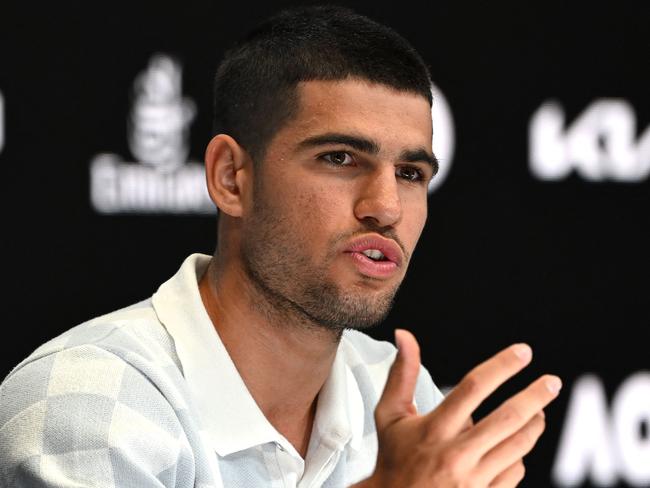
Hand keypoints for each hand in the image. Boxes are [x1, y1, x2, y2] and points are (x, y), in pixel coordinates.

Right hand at [352, 329, 560, 487]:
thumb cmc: (393, 457)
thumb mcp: (390, 415)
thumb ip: (402, 374)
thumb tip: (405, 335)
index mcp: (434, 428)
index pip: (474, 387)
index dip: (502, 366)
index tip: (523, 352)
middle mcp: (456, 454)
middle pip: (508, 417)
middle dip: (535, 396)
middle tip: (553, 381)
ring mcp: (472, 480)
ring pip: (517, 445)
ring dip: (534, 424)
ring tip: (540, 410)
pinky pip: (514, 472)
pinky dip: (519, 454)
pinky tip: (516, 445)